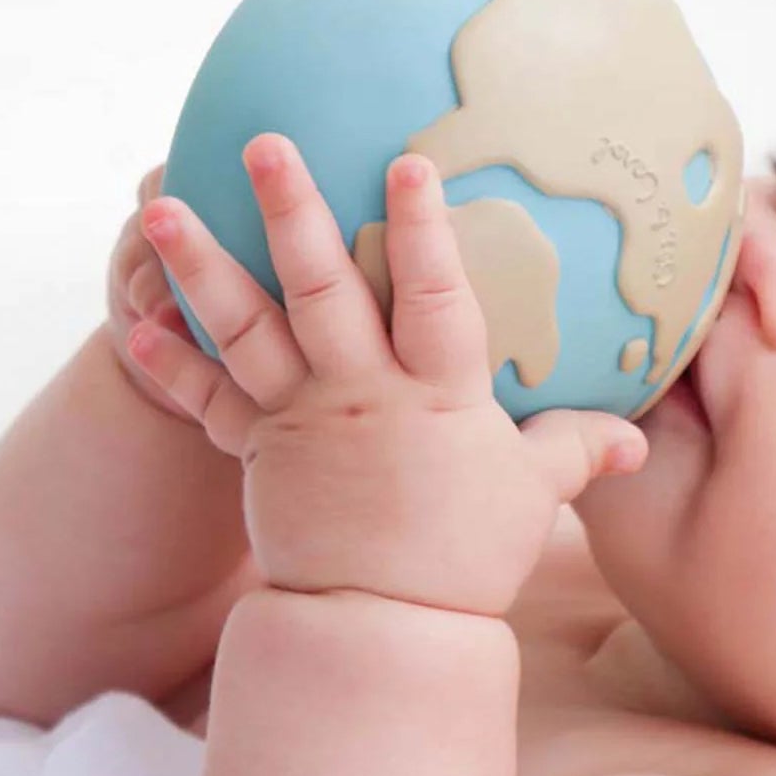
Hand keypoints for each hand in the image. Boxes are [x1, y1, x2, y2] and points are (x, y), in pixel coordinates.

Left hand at [124, 136, 647, 611]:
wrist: (379, 631)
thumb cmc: (464, 555)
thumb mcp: (533, 494)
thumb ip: (578, 447)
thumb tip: (639, 438)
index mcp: (433, 392)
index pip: (431, 293)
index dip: (421, 227)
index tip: (407, 161)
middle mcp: (357, 391)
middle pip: (319, 286)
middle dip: (290, 209)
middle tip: (264, 144)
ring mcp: (296, 418)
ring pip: (243, 327)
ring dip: (200, 264)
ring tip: (160, 206)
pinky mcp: (255, 450)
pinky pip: (205, 400)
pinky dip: (170, 361)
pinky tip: (135, 318)